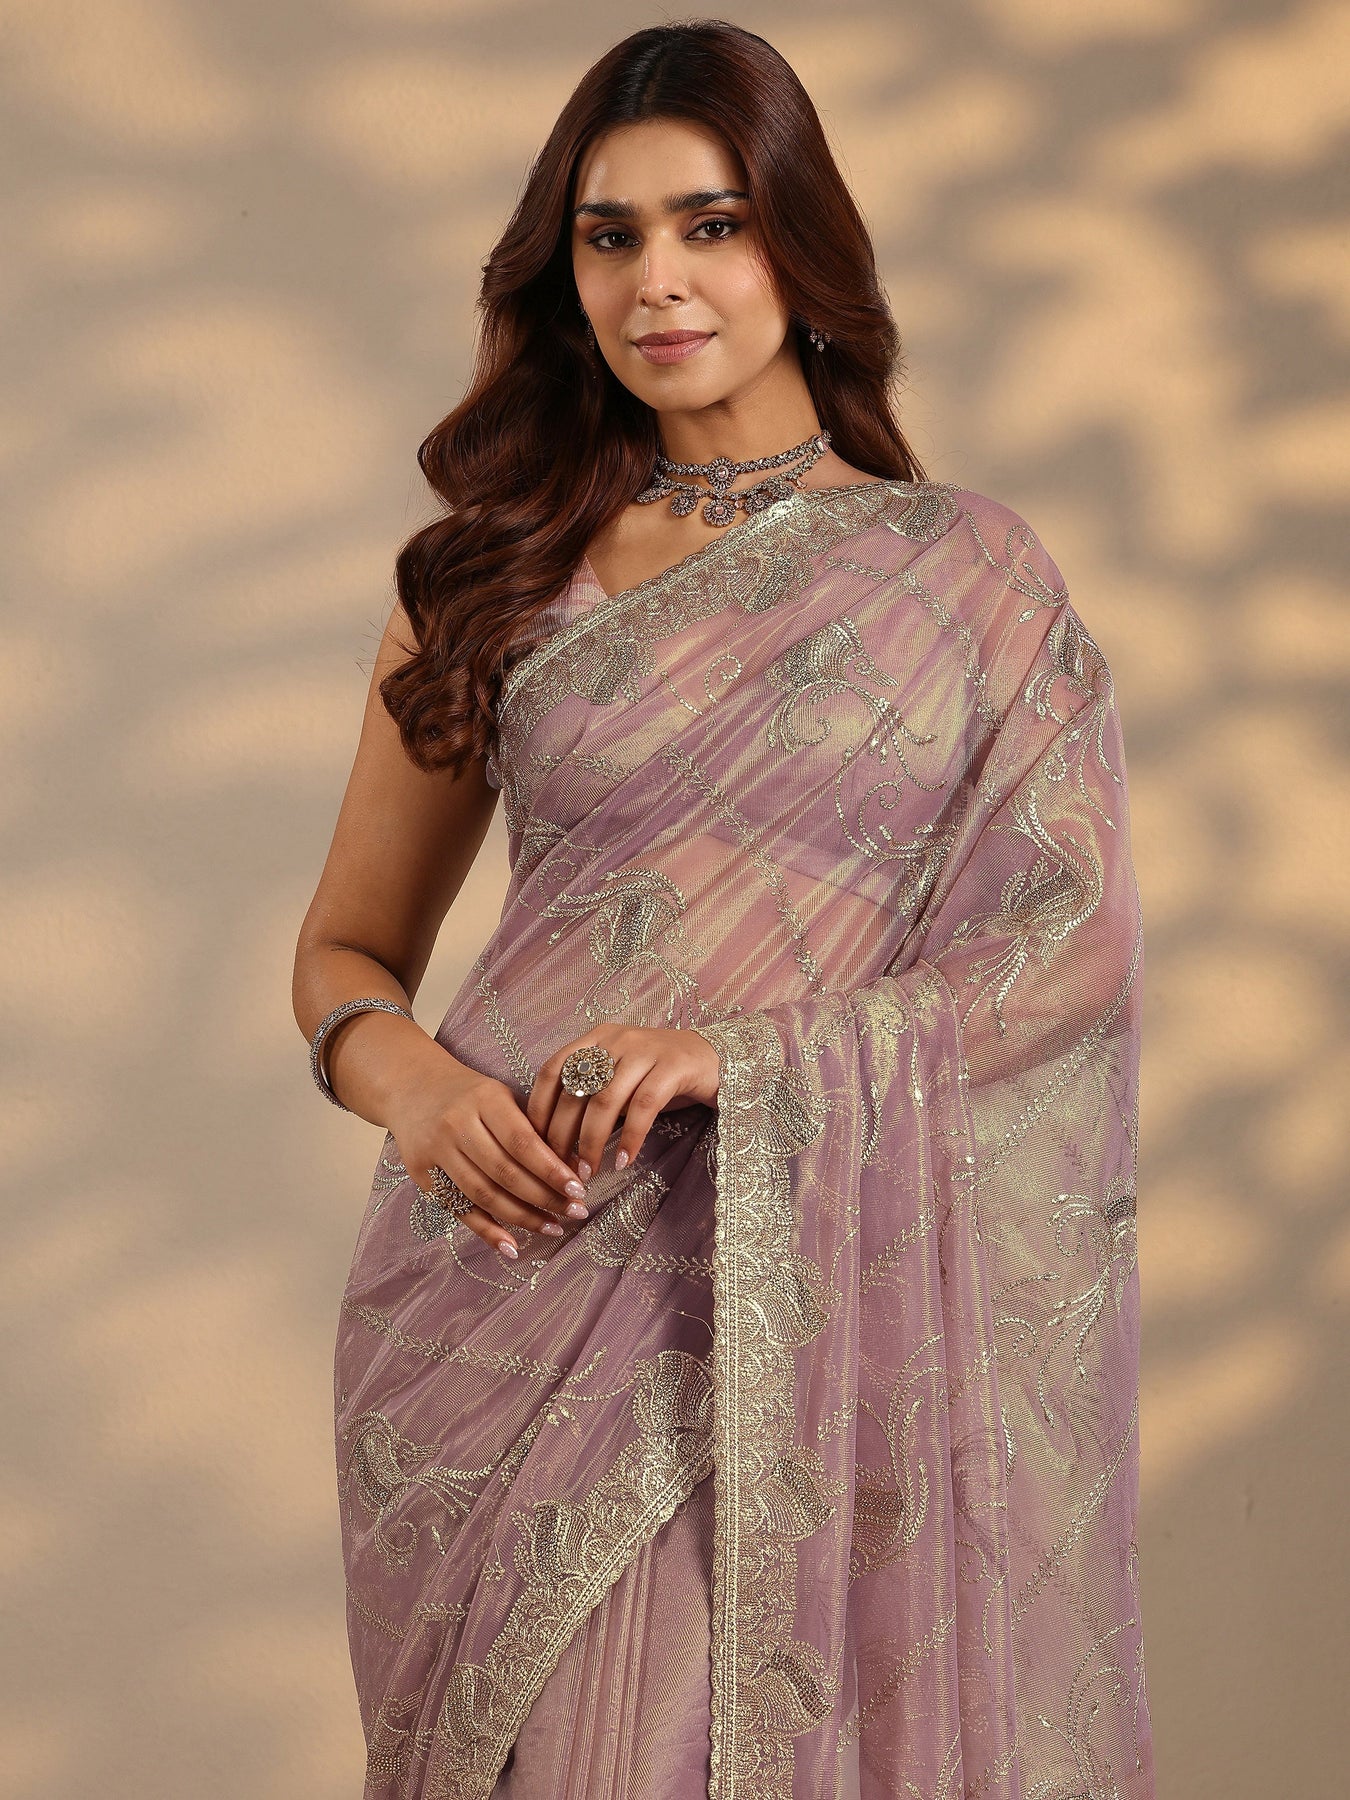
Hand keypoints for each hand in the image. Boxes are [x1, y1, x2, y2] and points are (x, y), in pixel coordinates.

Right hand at [385, 1048, 593, 1261]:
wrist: (410, 1086)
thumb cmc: (469, 1094)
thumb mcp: (500, 1096)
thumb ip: (531, 1128)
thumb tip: (572, 1169)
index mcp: (485, 1098)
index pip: (523, 1141)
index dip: (552, 1170)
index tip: (578, 1189)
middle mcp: (457, 1124)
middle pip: (505, 1172)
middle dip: (545, 1198)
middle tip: (575, 1212)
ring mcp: (435, 1150)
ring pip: (484, 1194)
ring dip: (522, 1218)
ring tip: (552, 1228)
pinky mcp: (420, 1173)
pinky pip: (459, 1208)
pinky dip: (486, 1231)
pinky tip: (511, 1245)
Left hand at [526, 1025, 720, 1181]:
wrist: (715, 1060)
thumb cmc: (659, 1076)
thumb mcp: (619, 1080)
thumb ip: (590, 1097)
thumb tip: (553, 1141)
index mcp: (595, 1039)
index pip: (552, 1071)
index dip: (539, 1109)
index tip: (534, 1144)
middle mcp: (616, 1039)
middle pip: (576, 1091)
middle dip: (562, 1136)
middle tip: (559, 1169)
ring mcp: (645, 1050)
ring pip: (605, 1101)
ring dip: (592, 1142)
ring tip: (588, 1172)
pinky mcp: (673, 1066)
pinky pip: (644, 1107)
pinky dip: (630, 1138)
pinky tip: (623, 1161)